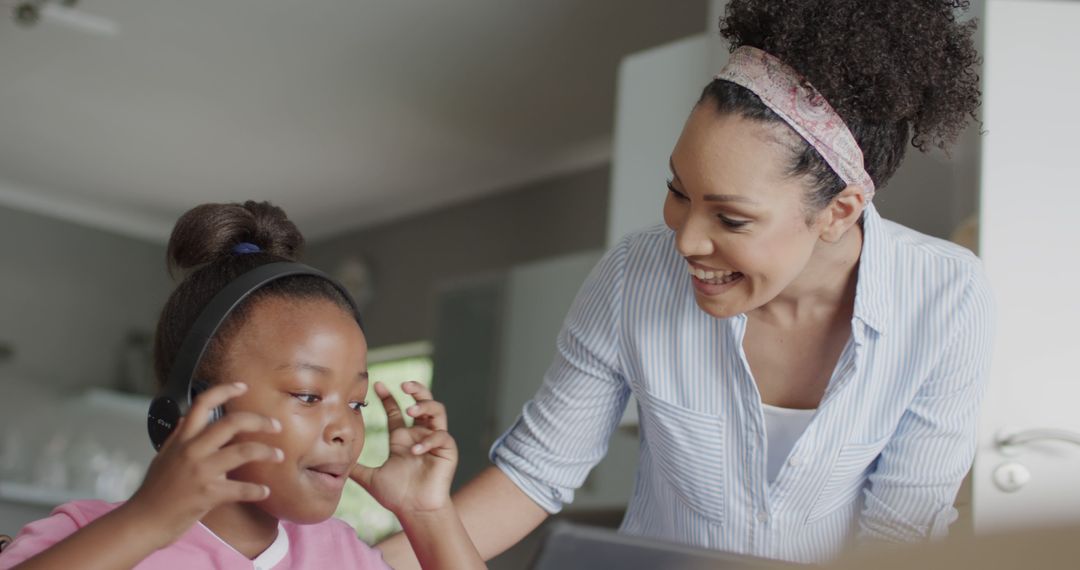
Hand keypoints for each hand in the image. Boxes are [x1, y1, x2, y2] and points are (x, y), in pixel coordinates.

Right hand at [123, 382, 283, 547]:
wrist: (143, 522)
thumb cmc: (154, 492)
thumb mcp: (162, 457)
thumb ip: (176, 437)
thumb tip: (184, 417)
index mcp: (182, 440)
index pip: (202, 404)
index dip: (224, 390)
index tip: (243, 386)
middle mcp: (192, 451)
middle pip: (231, 422)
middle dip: (259, 421)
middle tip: (276, 425)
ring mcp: (200, 472)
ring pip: (243, 451)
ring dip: (266, 452)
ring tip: (279, 455)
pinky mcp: (207, 494)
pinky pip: (240, 488)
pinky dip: (257, 490)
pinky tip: (265, 491)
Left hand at [350, 381, 457, 515]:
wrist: (415, 511)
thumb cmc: (397, 496)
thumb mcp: (370, 478)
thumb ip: (356, 468)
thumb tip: (334, 464)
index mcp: (402, 439)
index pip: (396, 411)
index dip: (388, 397)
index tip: (377, 385)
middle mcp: (419, 435)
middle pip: (423, 402)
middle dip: (417, 389)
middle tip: (405, 385)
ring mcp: (434, 441)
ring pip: (437, 411)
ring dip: (426, 405)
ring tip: (411, 410)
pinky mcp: (446, 450)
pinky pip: (441, 436)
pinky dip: (429, 440)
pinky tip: (415, 451)